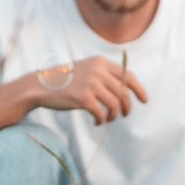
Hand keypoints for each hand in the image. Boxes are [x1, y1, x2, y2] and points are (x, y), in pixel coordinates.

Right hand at [28, 56, 147, 124]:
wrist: (40, 85)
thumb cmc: (65, 80)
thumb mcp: (87, 69)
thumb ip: (104, 76)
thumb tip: (126, 92)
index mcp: (101, 62)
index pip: (127, 75)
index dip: (138, 89)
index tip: (144, 100)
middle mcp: (98, 71)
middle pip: (123, 92)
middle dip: (126, 106)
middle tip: (124, 115)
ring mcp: (91, 84)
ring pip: (114, 104)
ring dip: (113, 115)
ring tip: (107, 119)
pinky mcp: (83, 98)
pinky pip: (101, 113)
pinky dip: (101, 120)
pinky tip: (97, 122)